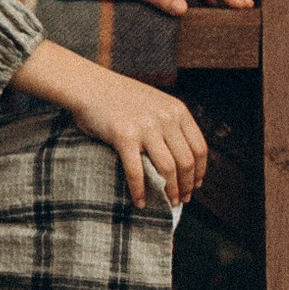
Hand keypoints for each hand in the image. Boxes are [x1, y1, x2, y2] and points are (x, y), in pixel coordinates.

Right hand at [10, 39, 209, 208]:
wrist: (88, 85)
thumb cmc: (118, 98)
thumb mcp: (154, 103)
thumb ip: (169, 123)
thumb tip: (179, 160)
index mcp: (177, 110)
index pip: (199, 147)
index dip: (200, 171)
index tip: (195, 185)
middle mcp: (166, 118)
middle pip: (186, 162)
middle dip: (186, 185)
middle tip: (181, 200)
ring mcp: (145, 127)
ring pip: (167, 169)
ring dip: (169, 191)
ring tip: (167, 203)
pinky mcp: (124, 136)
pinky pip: (137, 172)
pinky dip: (140, 191)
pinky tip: (140, 202)